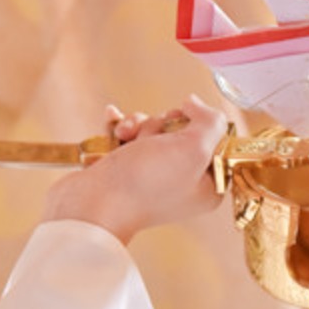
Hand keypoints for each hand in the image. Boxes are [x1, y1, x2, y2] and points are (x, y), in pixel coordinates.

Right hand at [42, 95, 228, 243]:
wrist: (91, 204)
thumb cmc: (143, 185)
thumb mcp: (193, 150)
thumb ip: (210, 122)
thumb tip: (195, 104)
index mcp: (207, 186)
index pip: (217, 142)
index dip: (202, 126)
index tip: (187, 126)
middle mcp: (183, 182)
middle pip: (183, 131)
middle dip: (163, 125)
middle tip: (153, 139)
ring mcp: (153, 176)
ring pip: (154, 130)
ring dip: (138, 125)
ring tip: (125, 136)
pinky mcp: (126, 170)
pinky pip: (130, 135)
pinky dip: (121, 127)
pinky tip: (113, 123)